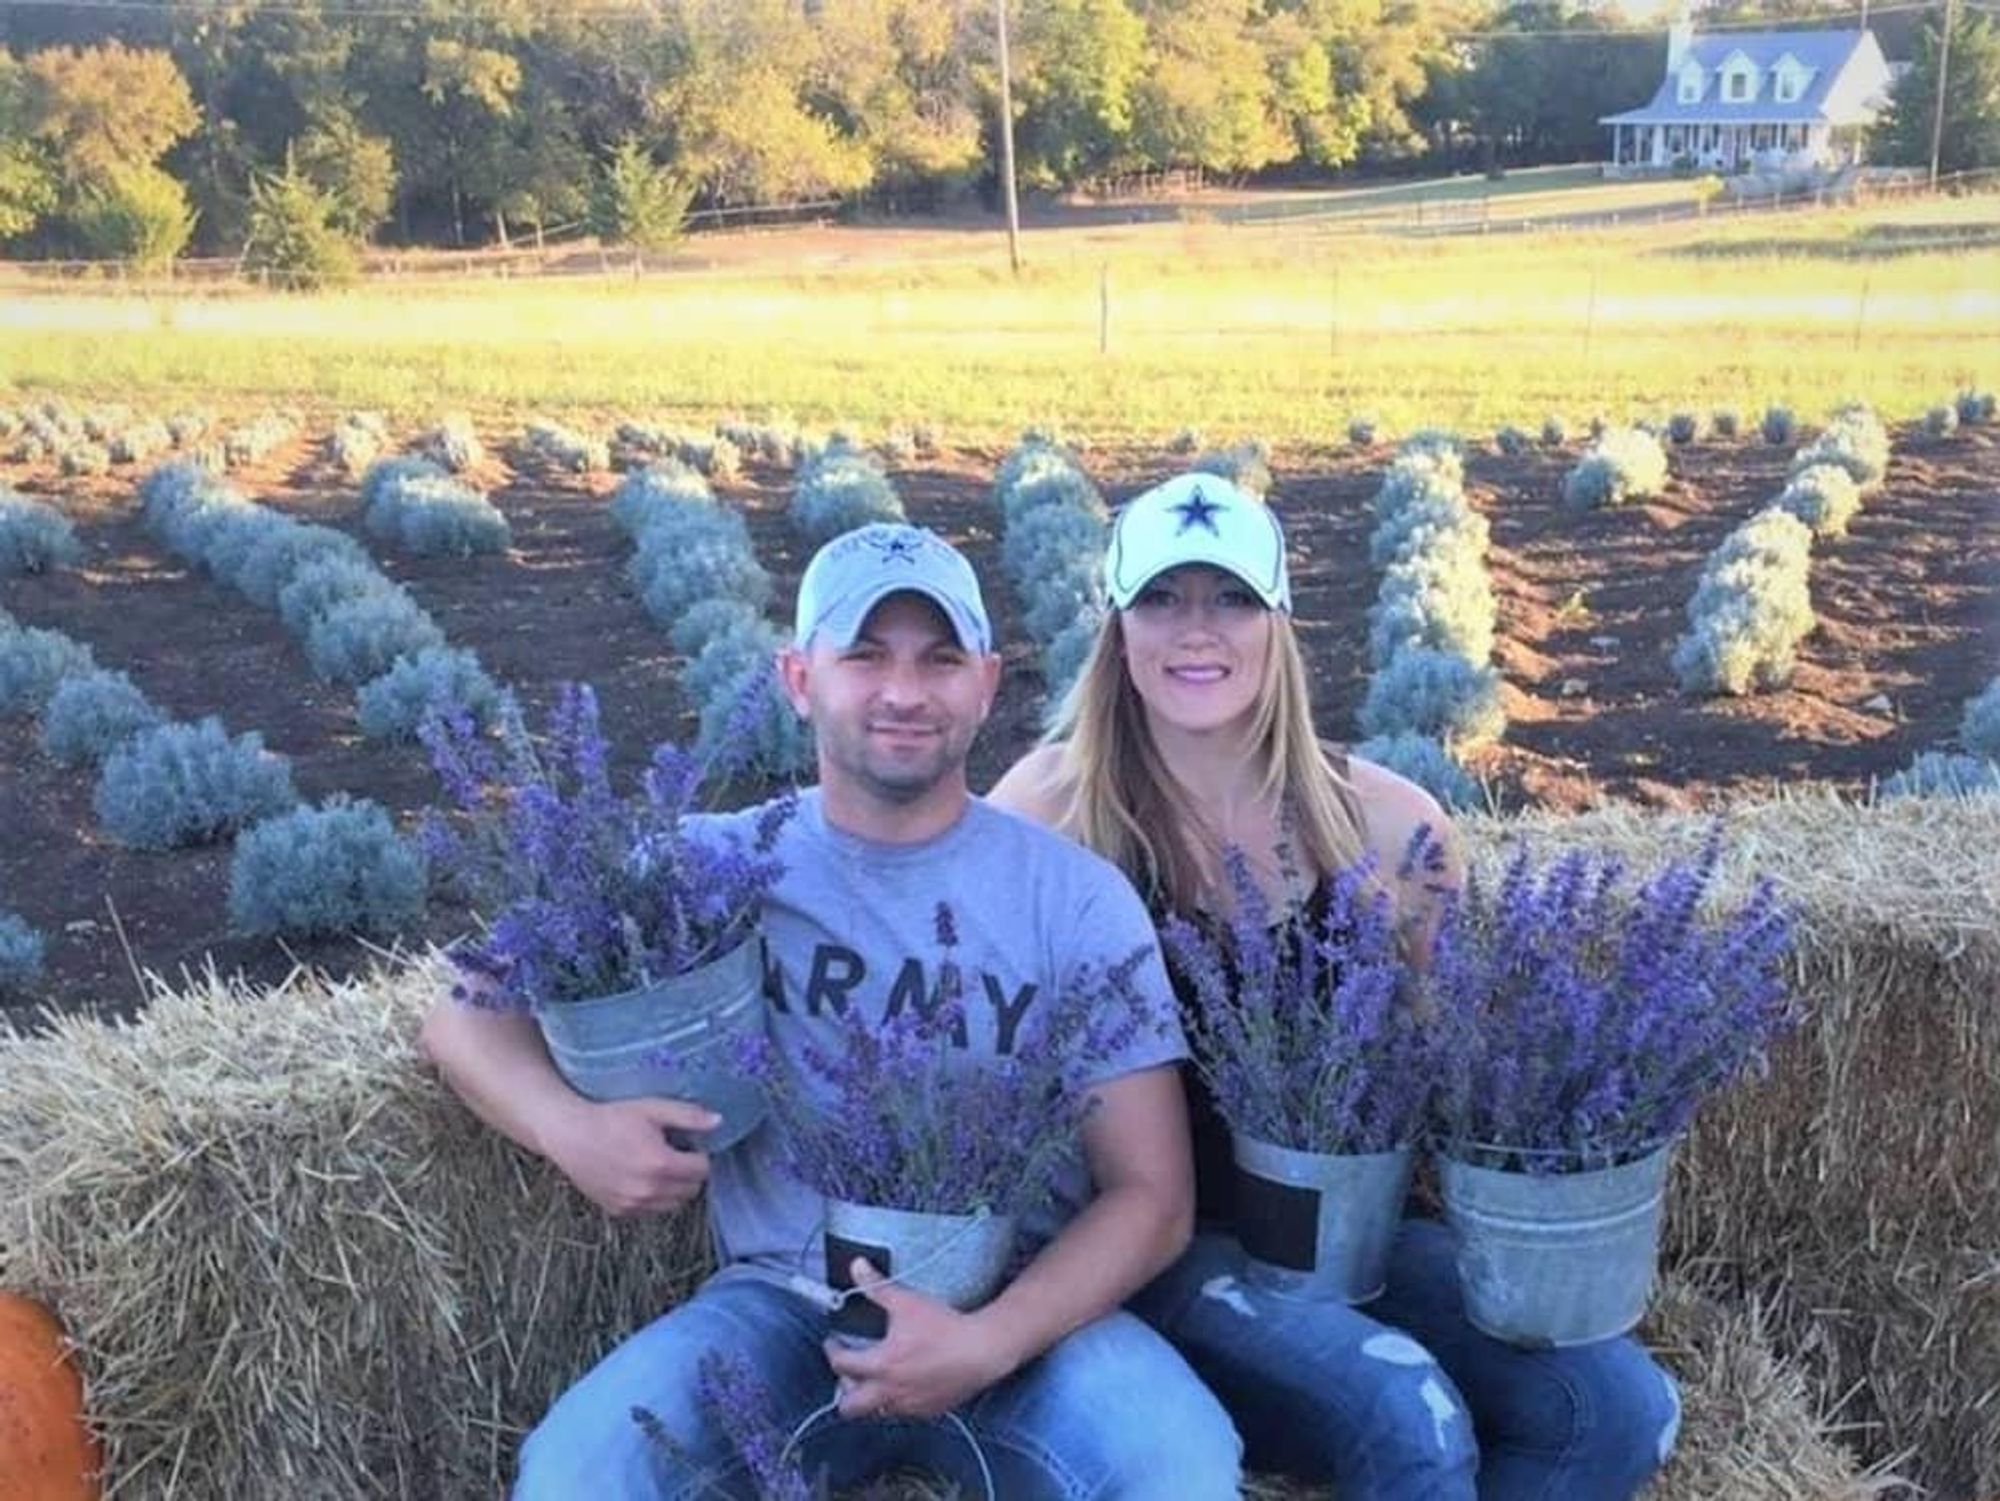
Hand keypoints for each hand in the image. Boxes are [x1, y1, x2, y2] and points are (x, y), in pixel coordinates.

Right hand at [540, 1096, 718, 1215]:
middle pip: (691, 1190)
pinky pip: (651, 1210)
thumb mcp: (652, 1109)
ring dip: (675, 1188)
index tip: (689, 1144)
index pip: (702, 1170)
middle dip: (690, 1173)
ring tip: (660, 1166)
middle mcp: (649, 1190)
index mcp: (662, 1165)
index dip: (699, 1154)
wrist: (570, 1135)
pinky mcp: (620, 1210)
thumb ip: (689, 1116)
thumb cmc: (611, 1118)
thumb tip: (719, 1122)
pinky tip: (642, 1177)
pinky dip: (655, 1198)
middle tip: (676, 1154)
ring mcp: (633, 1204)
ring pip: (674, 1204)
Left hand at [824, 1258, 1019, 1419]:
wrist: (982, 1351)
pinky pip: (900, 1413)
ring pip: (875, 1412)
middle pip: (849, 1407)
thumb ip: (878, 1286)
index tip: (834, 1343)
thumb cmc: (944, 1327)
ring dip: (869, 1397)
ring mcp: (908, 1405)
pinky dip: (895, 1401)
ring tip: (874, 1378)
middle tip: (849, 1371)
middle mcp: (890, 1391)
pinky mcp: (927, 1411)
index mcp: (881, 1365)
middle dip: (843, 1389)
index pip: (841, 1364)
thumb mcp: (907, 1302)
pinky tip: (903, 1383)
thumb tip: (856, 1265)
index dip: (832, 1351)